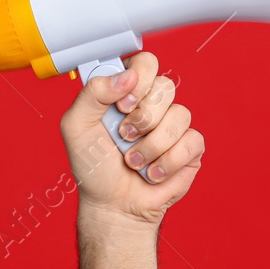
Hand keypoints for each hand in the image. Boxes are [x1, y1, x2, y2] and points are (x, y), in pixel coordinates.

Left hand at [59, 51, 204, 227]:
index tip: (122, 105)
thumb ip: (92, 93)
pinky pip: (192, 141)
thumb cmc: (94, 167)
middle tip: (124, 137)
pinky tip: (152, 173)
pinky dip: (168, 162)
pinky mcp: (190, 148)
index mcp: (125, 92)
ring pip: (180, 115)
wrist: (112, 205)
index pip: (145, 63)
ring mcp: (172, 125)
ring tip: (134, 161)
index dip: (139, 79)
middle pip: (166, 87)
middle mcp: (151, 105)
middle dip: (143, 118)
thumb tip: (126, 76)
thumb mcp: (77, 126)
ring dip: (151, 146)